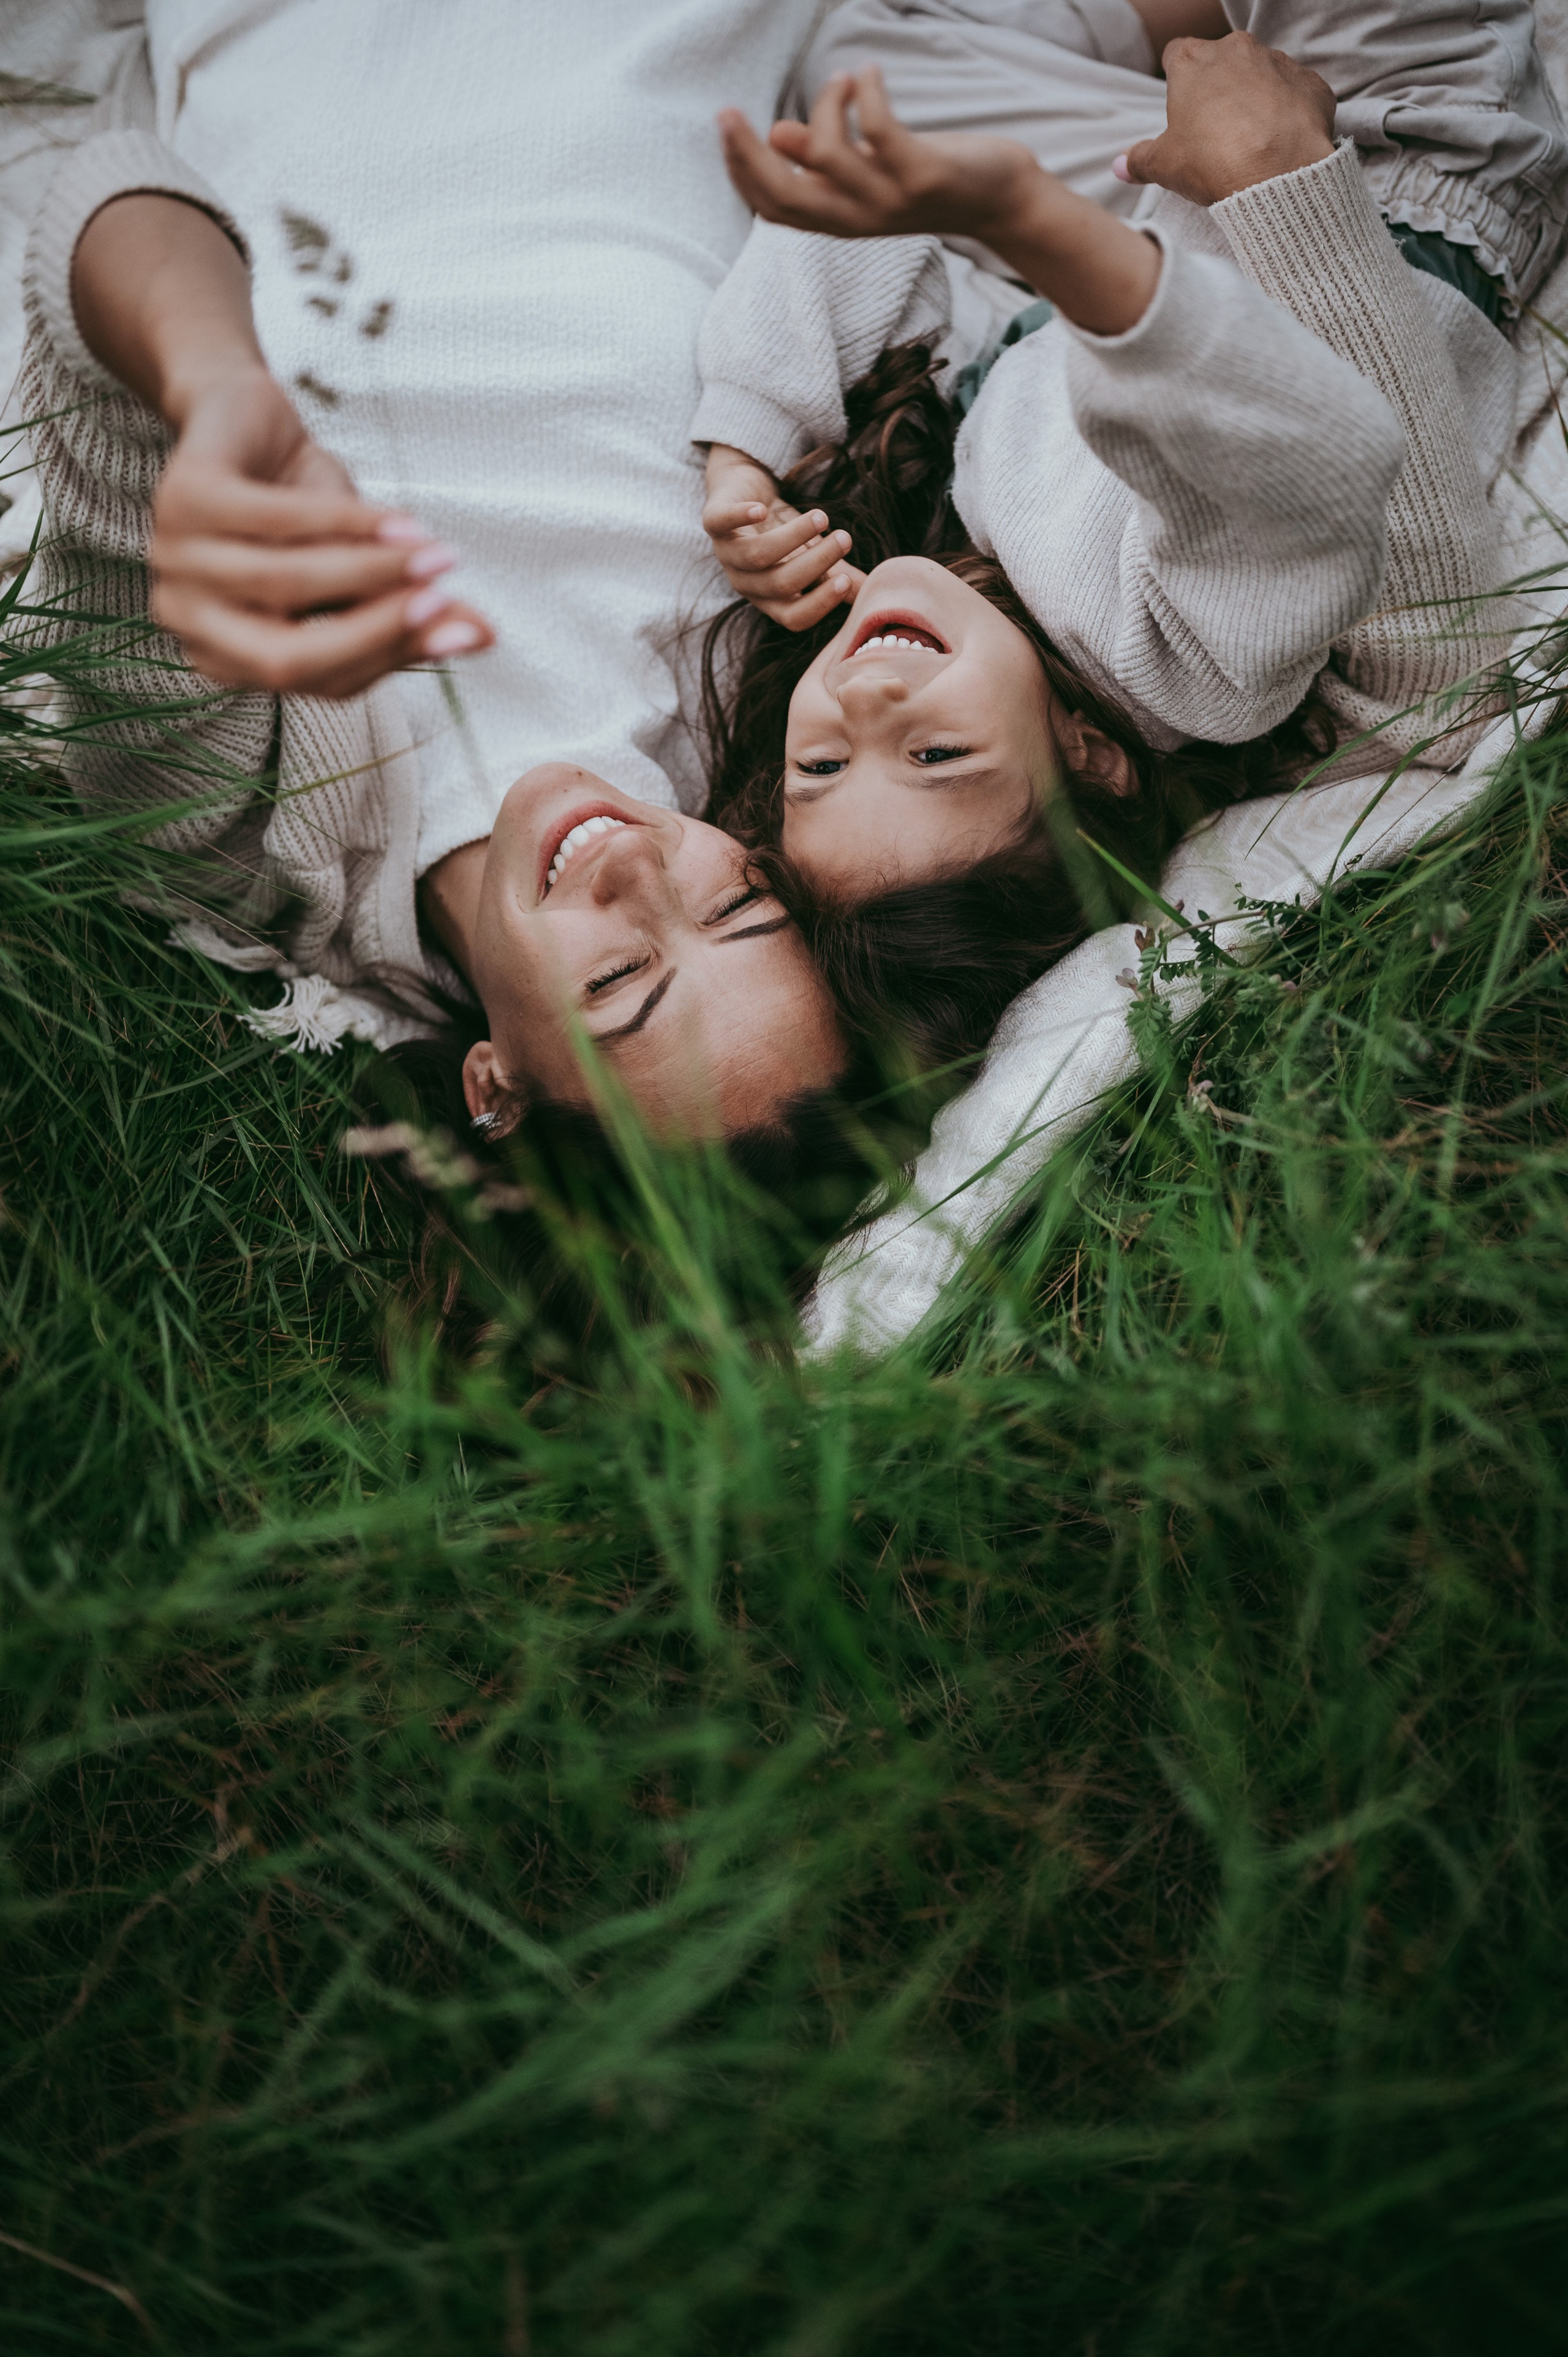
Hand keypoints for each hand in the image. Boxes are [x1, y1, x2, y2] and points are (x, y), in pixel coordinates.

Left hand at [149, 369, 493, 697]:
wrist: (243, 414)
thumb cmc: (301, 505)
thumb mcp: (359, 564)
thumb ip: (406, 610)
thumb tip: (482, 636)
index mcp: (225, 656)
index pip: (317, 680)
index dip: (391, 657)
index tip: (461, 628)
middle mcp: (189, 620)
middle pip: (287, 659)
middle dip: (374, 631)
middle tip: (442, 600)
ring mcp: (175, 560)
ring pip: (285, 586)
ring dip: (371, 571)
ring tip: (433, 554)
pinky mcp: (183, 496)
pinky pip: (279, 522)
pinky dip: (347, 523)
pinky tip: (399, 522)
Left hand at [702, 444, 864, 631]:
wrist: (743, 489)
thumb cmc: (779, 529)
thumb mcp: (811, 554)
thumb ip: (838, 574)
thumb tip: (872, 594)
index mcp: (769, 599)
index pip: (793, 617)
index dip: (819, 603)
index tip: (845, 581)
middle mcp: (745, 582)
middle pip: (780, 584)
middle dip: (816, 563)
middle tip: (844, 539)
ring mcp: (726, 553)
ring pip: (759, 555)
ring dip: (794, 536)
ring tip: (822, 517)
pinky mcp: (713, 521)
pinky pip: (720, 524)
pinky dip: (740, 517)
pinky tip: (761, 509)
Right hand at [720, 68, 1159, 336]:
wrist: (1000, 200)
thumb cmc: (932, 179)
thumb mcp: (871, 171)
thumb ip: (826, 159)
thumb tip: (780, 138)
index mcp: (840, 218)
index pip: (773, 207)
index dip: (741, 170)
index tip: (727, 123)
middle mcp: (858, 218)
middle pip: (784, 194)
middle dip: (748, 152)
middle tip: (731, 110)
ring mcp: (890, 201)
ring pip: (826, 154)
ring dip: (826, 103)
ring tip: (845, 78)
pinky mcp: (921, 177)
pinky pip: (878, 130)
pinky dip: (867, 92)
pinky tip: (871, 73)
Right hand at [1119, 32, 1335, 206]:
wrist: (1276, 173)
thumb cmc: (1212, 162)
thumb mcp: (1164, 166)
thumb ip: (1139, 160)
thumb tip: (1120, 166)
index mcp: (1193, 62)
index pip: (1176, 54)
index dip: (1176, 79)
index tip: (1181, 105)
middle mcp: (1236, 50)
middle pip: (1221, 61)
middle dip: (1219, 88)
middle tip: (1216, 130)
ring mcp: (1277, 62)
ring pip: (1262, 73)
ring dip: (1256, 97)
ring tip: (1252, 139)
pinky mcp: (1311, 83)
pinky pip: (1297, 92)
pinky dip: (1290, 111)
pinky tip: (1282, 140)